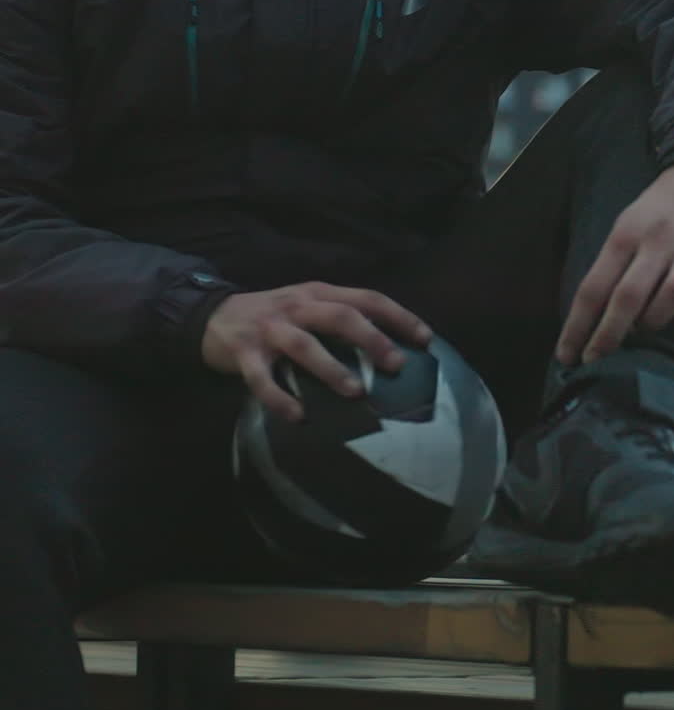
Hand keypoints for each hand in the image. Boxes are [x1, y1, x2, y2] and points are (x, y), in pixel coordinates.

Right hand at [201, 280, 431, 420]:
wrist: (212, 316)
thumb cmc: (274, 316)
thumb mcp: (307, 306)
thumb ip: (339, 318)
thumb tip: (391, 348)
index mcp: (317, 293)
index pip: (365, 298)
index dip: (397, 316)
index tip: (425, 339)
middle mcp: (296, 306)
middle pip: (339, 316)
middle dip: (370, 339)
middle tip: (395, 364)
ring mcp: (269, 329)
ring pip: (304, 345)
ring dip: (331, 368)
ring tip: (354, 391)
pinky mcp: (243, 353)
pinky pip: (262, 378)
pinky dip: (279, 398)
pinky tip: (297, 416)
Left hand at [556, 161, 673, 365]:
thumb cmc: (656, 210)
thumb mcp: (625, 225)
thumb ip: (613, 265)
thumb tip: (594, 318)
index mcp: (626, 234)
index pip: (594, 286)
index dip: (578, 325)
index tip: (567, 355)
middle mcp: (658, 242)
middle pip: (629, 296)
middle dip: (609, 335)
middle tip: (596, 361)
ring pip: (673, 296)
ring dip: (655, 325)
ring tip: (643, 342)